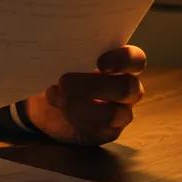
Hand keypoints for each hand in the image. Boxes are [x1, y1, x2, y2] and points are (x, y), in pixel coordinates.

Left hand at [21, 45, 145, 145]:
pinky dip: (77, 119)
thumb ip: (72, 54)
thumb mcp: (63, 60)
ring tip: (59, 98)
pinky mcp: (109, 131)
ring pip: (115, 113)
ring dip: (81, 106)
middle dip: (94, 86)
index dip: (122, 60)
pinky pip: (101, 129)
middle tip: (64, 82)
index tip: (99, 63)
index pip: (135, 59)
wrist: (46, 103)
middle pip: (129, 87)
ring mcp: (121, 112)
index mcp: (120, 64)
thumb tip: (61, 50)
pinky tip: (60, 109)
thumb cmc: (58, 73)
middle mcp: (126, 87)